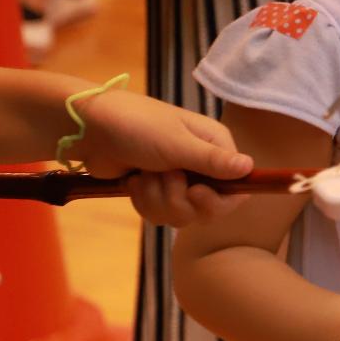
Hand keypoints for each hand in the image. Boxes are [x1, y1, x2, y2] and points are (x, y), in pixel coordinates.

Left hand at [69, 88, 253, 226]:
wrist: (89, 131)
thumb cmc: (136, 127)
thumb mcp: (176, 143)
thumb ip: (212, 160)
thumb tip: (251, 167)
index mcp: (214, 146)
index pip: (237, 186)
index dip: (219, 199)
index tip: (196, 194)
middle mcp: (201, 164)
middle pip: (208, 207)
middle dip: (179, 200)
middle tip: (163, 179)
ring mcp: (177, 179)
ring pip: (181, 214)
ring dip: (157, 199)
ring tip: (142, 176)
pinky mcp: (155, 191)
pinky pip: (160, 214)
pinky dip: (144, 202)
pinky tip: (133, 183)